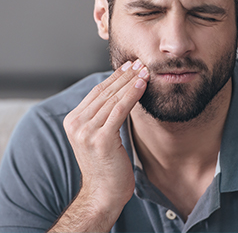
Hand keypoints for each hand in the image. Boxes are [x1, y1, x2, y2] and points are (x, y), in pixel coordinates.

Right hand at [50, 60, 148, 231]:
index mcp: (73, 120)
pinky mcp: (101, 139)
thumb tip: (120, 92)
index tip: (129, 66)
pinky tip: (142, 85)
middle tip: (140, 63)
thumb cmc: (106, 164)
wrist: (103, 193)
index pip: (97, 92)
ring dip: (131, 82)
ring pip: (113, 98)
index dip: (115, 77)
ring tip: (144, 70)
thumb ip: (103, 115)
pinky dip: (132, 95)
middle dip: (125, 75)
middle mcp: (76, 123)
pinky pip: (119, 110)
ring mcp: (86, 131)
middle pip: (105, 92)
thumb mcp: (100, 135)